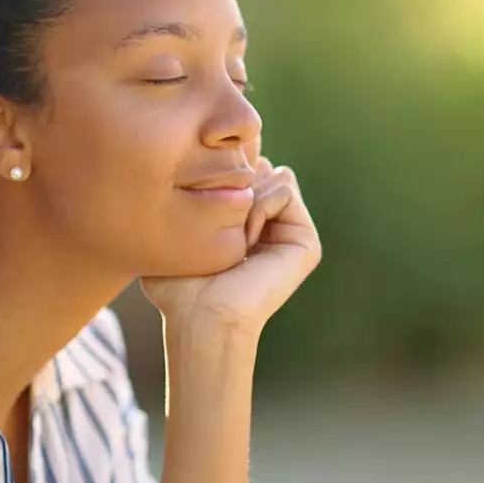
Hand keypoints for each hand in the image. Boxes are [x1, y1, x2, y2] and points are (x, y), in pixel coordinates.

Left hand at [141, 157, 321, 335]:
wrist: (201, 315)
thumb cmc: (179, 285)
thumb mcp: (177, 232)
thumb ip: (191, 199)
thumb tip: (206, 169)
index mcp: (249, 226)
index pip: (245, 171)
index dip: (223, 176)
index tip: (203, 208)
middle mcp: (273, 227)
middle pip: (262, 167)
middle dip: (237, 185)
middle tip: (220, 224)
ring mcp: (291, 234)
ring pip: (276, 175)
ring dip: (247, 199)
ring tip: (234, 236)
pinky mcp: (306, 242)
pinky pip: (285, 188)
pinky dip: (260, 206)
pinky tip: (247, 239)